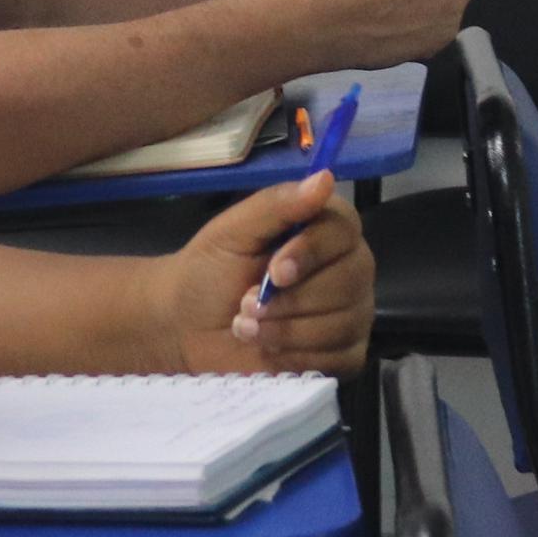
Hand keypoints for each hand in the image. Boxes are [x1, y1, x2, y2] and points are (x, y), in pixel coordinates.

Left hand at [153, 170, 373, 373]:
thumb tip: (326, 178)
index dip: (311, 253)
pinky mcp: (344, 354)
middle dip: (291, 299)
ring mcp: (351, 314)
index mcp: (324, 230)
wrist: (186, 326)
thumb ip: (276, 206)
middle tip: (246, 303)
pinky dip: (295, 356)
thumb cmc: (210, 272)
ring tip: (246, 326)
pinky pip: (338, 358)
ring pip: (341, 323)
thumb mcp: (232, 232)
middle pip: (350, 281)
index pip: (344, 232)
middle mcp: (348, 269)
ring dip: (285, 328)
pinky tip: (268, 349)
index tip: (274, 271)